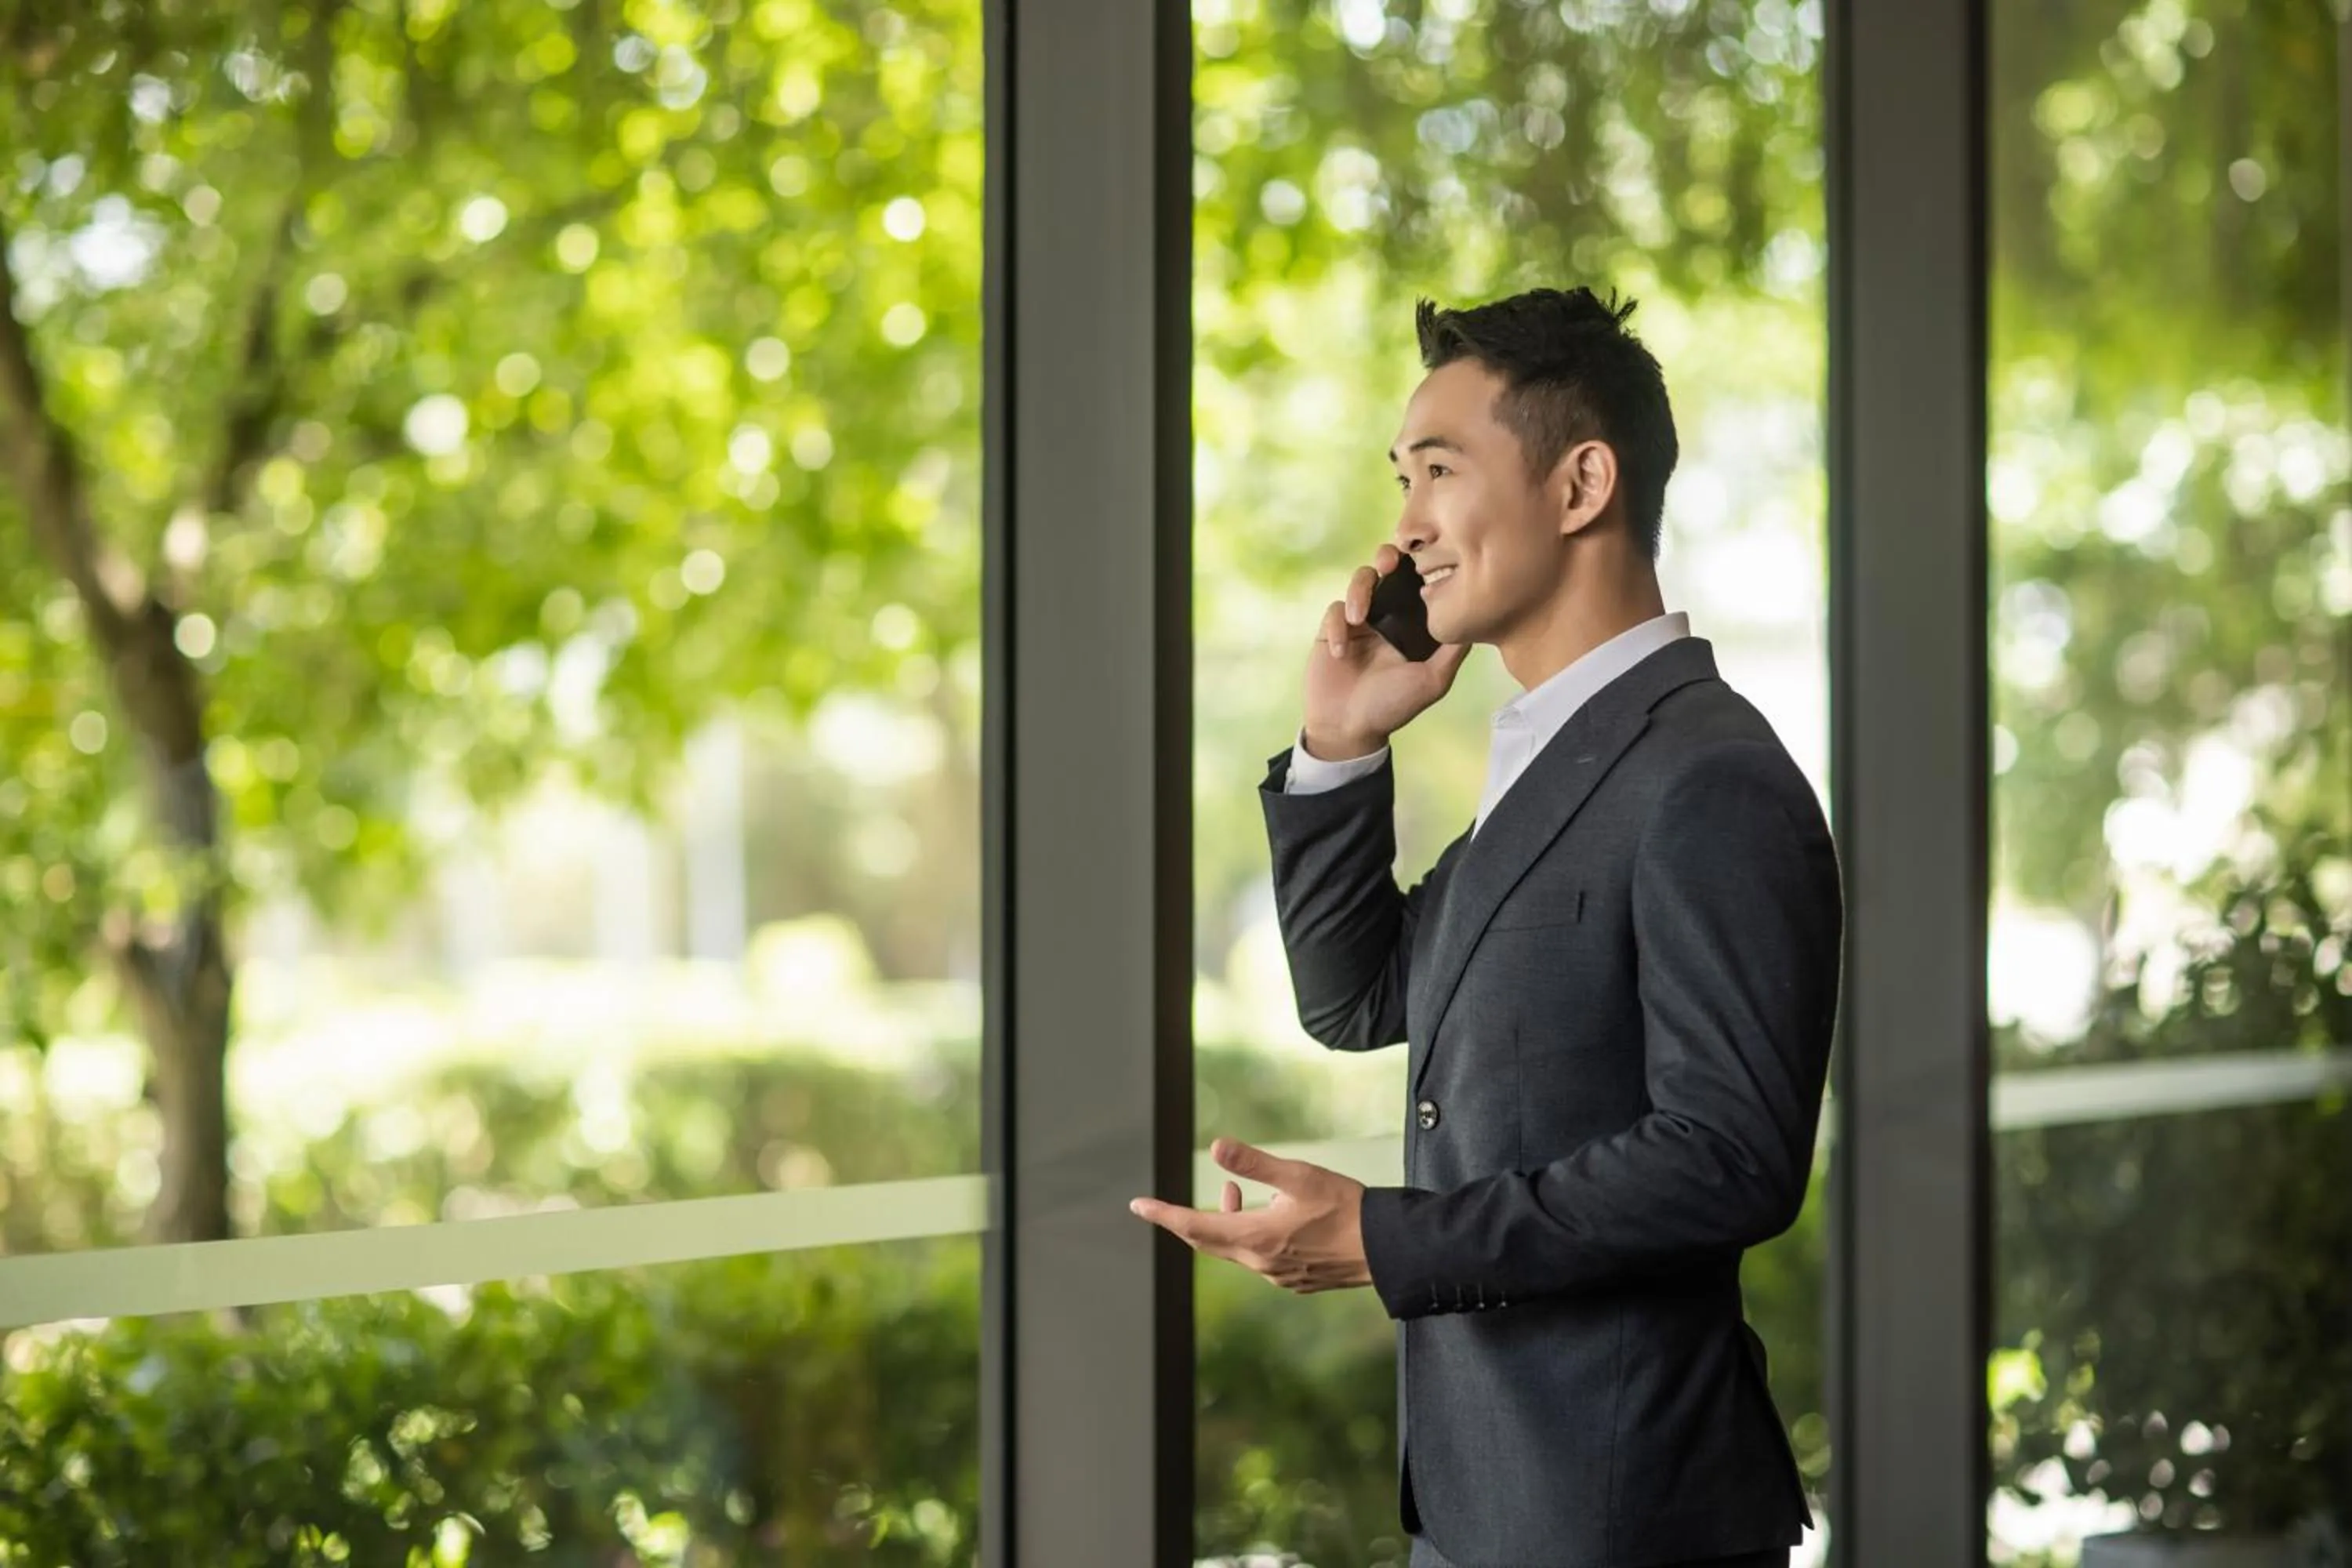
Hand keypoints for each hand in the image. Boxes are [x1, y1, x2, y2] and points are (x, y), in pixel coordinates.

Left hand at [1127, 1138, 1372, 1293]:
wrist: (1386, 1249)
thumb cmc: (1344, 1207)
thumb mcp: (1297, 1176)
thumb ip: (1255, 1163)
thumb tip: (1215, 1148)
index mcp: (1254, 1238)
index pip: (1193, 1226)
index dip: (1163, 1214)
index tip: (1138, 1206)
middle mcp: (1260, 1263)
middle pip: (1208, 1242)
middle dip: (1186, 1221)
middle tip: (1164, 1208)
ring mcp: (1279, 1276)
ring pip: (1236, 1249)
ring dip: (1225, 1223)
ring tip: (1232, 1193)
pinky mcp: (1297, 1280)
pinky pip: (1260, 1259)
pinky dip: (1249, 1236)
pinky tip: (1267, 1217)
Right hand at [1301, 543, 1471, 758]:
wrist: (1349, 728)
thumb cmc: (1393, 706)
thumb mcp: (1433, 681)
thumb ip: (1453, 652)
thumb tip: (1477, 619)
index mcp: (1413, 621)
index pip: (1419, 580)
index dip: (1422, 563)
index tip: (1426, 559)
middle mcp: (1388, 614)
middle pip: (1387, 567)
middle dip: (1388, 556)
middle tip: (1390, 564)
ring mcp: (1360, 620)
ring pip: (1360, 580)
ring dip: (1359, 592)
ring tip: (1359, 618)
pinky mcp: (1332, 629)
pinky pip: (1334, 611)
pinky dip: (1336, 628)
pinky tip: (1341, 652)